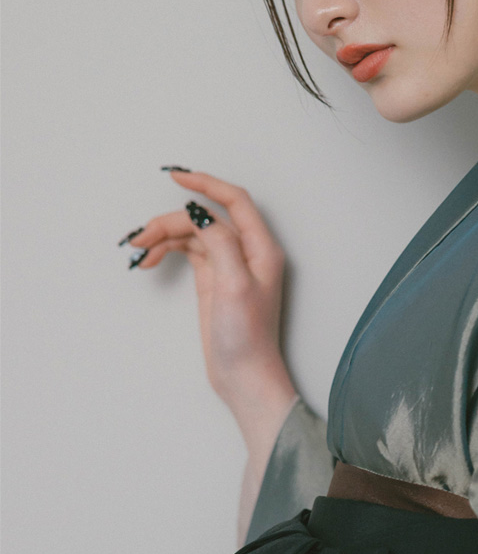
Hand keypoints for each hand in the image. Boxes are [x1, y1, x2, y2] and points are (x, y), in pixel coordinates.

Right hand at [124, 170, 296, 475]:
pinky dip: (168, 251)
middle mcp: (248, 252)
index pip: (235, 202)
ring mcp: (229, 266)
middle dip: (172, 221)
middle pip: (206, 218)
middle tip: (140, 238)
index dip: (206, 184)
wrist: (244, 377)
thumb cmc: (247, 337)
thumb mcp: (234, 285)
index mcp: (262, 249)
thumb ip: (220, 243)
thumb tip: (200, 212)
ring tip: (138, 251)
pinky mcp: (213, 280)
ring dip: (165, 237)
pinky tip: (149, 261)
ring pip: (193, 234)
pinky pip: (189, 252)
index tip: (175, 176)